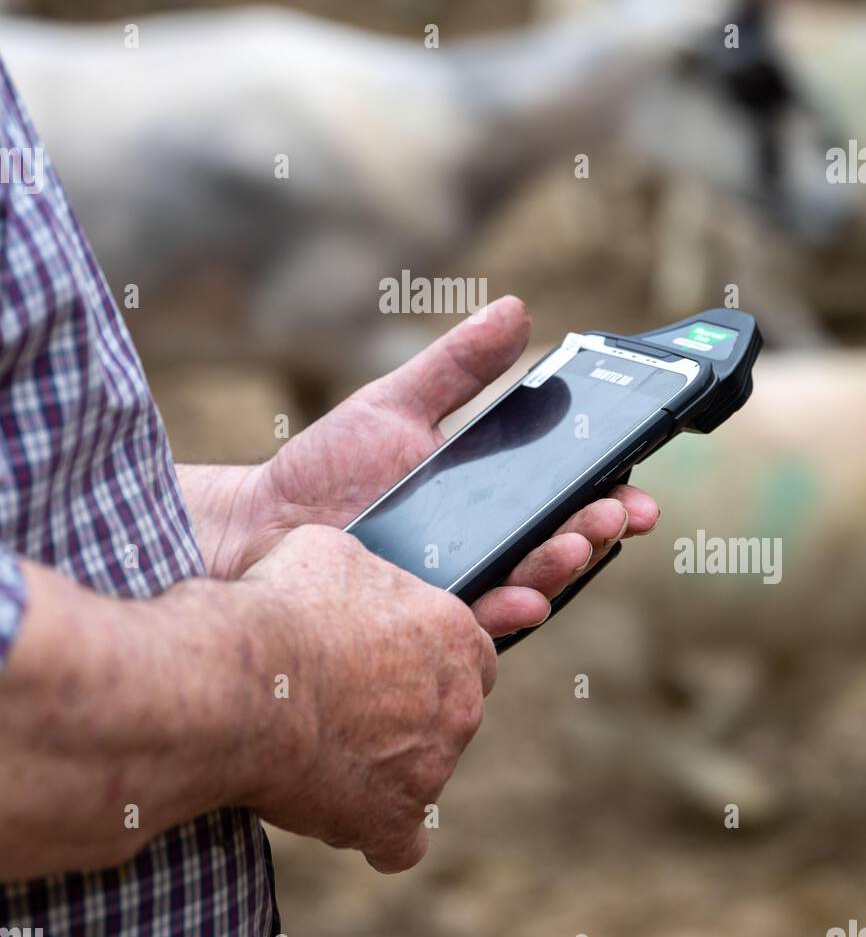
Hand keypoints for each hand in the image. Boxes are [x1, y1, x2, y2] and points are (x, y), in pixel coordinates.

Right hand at [232, 525, 495, 872]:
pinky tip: (339, 810)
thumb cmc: (281, 606)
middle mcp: (459, 702)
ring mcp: (432, 767)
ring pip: (422, 772)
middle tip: (350, 702)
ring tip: (319, 747)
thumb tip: (359, 581)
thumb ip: (368, 576)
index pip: (470, 651)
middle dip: (411, 710)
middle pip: (452, 712)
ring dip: (384, 765)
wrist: (242, 681)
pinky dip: (374, 831)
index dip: (428, 656)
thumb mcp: (332, 553)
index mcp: (453, 633)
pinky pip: (401, 842)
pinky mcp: (393, 821)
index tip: (387, 658)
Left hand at [236, 297, 660, 637]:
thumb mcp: (399, 403)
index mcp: (491, 499)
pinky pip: (476, 627)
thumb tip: (516, 309)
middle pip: (560, 542)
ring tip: (577, 542)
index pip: (566, 497)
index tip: (636, 478)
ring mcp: (458, 587)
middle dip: (599, 528)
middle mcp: (485, 548)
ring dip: (562, 566)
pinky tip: (524, 599)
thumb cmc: (329, 466)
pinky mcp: (424, 621)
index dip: (609, 491)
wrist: (262, 522)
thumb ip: (459, 366)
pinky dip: (505, 613)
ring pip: (529, 585)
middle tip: (622, 511)